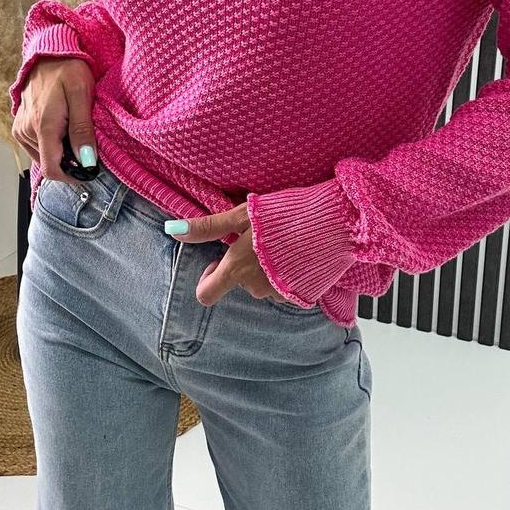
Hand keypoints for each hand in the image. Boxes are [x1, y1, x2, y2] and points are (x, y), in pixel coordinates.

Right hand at [11, 57, 95, 182]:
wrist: (48, 52)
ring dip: (60, 152)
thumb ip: (83, 129)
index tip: (89, 170)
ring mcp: (21, 129)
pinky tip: (62, 128)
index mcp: (43, 126)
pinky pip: (36, 147)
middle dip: (69, 162)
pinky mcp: (19, 127)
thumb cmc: (67, 69)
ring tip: (74, 131)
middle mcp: (27, 131)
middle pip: (49, 164)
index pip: (52, 170)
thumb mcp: (82, 94)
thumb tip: (86, 160)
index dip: (72, 176)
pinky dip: (51, 145)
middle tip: (86, 144)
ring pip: (43, 157)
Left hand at [168, 203, 293, 307]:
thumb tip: (172, 229)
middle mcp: (256, 288)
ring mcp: (281, 295)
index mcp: (237, 270)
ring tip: (282, 242)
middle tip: (260, 237)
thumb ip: (208, 227)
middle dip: (243, 264)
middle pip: (238, 283)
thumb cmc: (286, 213)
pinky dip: (286, 274)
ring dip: (265, 269)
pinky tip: (296, 253)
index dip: (207, 279)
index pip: (206, 295)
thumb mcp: (242, 214)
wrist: (337, 222)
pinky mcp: (303, 295)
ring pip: (261, 285)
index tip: (218, 259)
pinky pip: (283, 288)